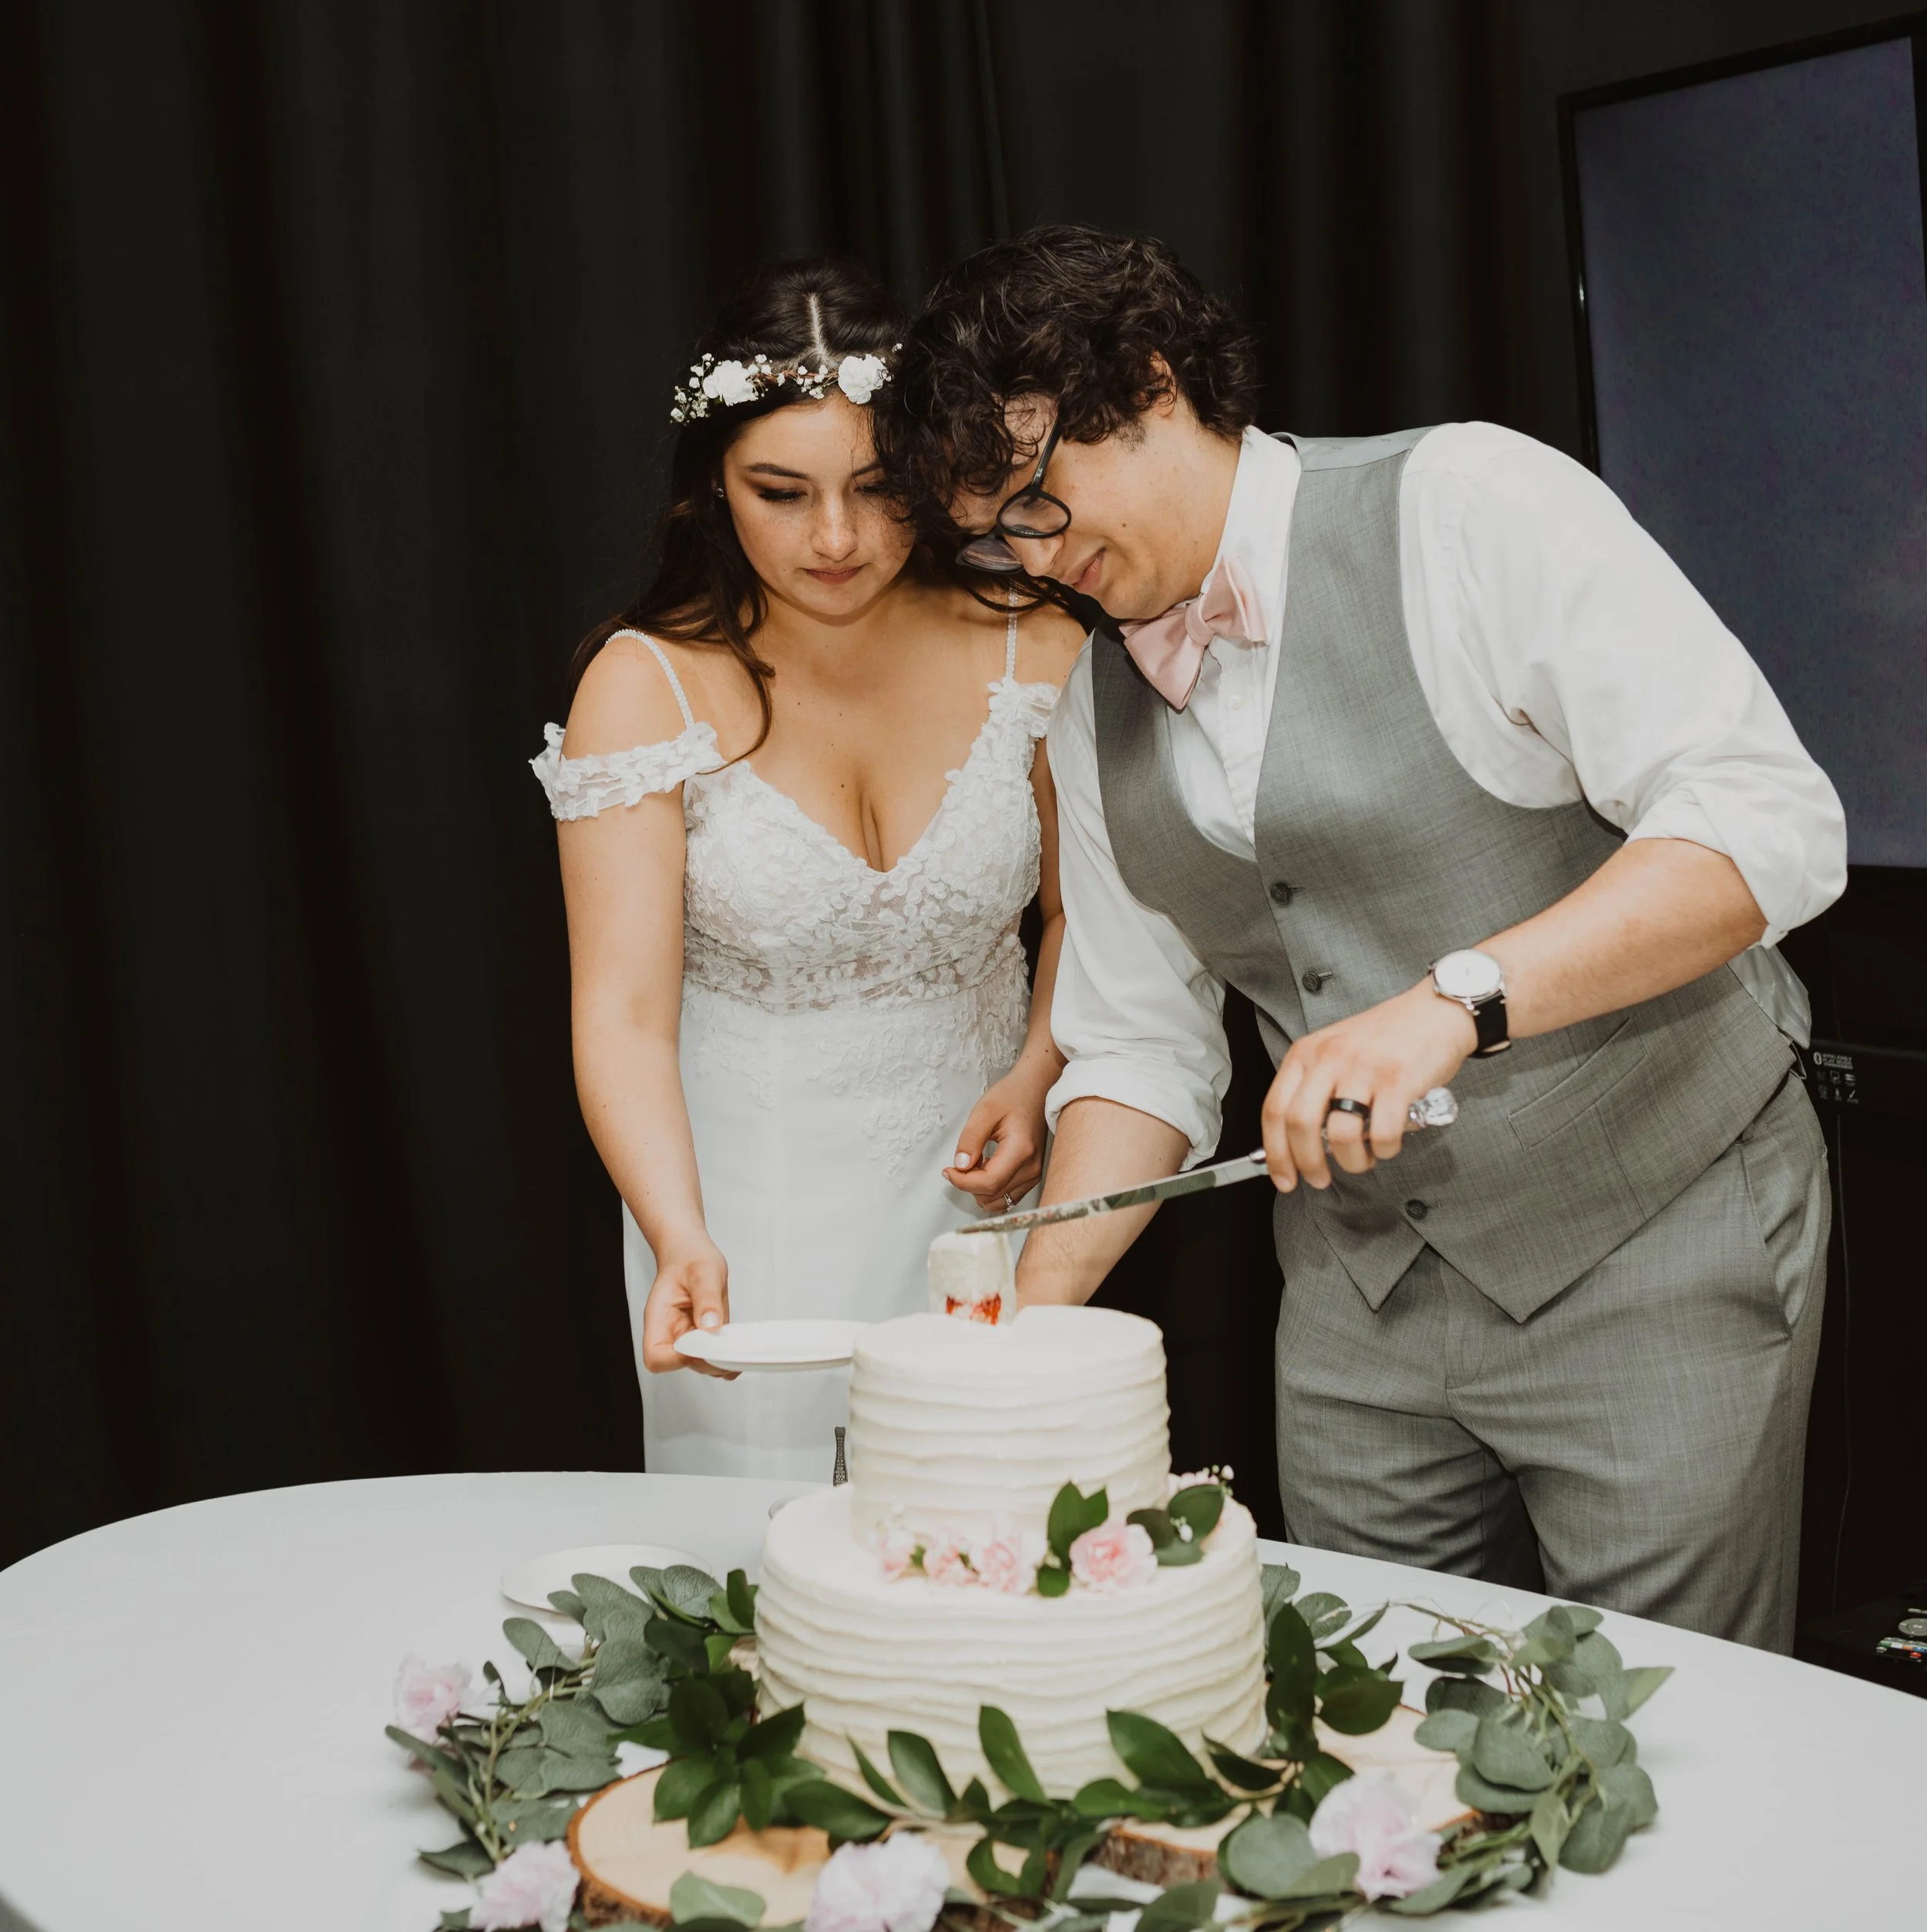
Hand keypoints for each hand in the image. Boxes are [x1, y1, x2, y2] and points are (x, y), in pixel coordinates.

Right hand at [640, 1241, 735, 1376]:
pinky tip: (737, 1348)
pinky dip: (726, 1357)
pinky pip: (712, 1355)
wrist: (691, 1252)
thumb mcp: (703, 1271)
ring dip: (718, 1362)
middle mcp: (670, 1331)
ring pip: (698, 1364)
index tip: (700, 1344)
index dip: (677, 1358)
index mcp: (659, 1318)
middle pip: (679, 1365)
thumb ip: (707, 1299)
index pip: (656, 1356)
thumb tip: (711, 1327)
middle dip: (705, 1362)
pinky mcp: (703, 1335)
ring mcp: (687, 1335)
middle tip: (728, 1349)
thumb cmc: (689, 1258)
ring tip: (736, 1349)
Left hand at [943, 1051, 1056, 1211]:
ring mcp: (1034, 1175)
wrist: (1035, 1090)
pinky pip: (1007, 1196)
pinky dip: (991, 1188)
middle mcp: (1031, 1168)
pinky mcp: (1032, 1176)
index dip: (962, 1182)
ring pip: (999, 1201)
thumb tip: (960, 1167)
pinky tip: (987, 1168)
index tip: (948, 1170)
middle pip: (992, 1195)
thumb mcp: (984, 1111)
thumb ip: (970, 1140)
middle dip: (969, 1183)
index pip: (988, 1183)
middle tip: (963, 1159)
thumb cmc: (1012, 1096)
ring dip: (980, 1188)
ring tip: (976, 1163)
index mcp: (1021, 1151)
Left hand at [1262, 980, 1475, 1191]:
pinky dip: (1383, 1150)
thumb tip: (1297, 1145)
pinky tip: (1387, 1145)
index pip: (1274, 1109)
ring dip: (1351, 1161)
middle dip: (1307, 1163)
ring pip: (1341, 1134)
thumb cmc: (1384, 1040)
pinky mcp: (1397, 1080)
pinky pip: (1382, 1133)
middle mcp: (1329, 1058)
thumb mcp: (1334, 1053)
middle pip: (1300, 1123)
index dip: (1276, 1152)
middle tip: (1319, 1179)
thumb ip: (1314, 1090)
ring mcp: (1363, 1068)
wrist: (1433, 1013)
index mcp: (1306, 1053)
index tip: (1282, 1178)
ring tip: (1362, 1160)